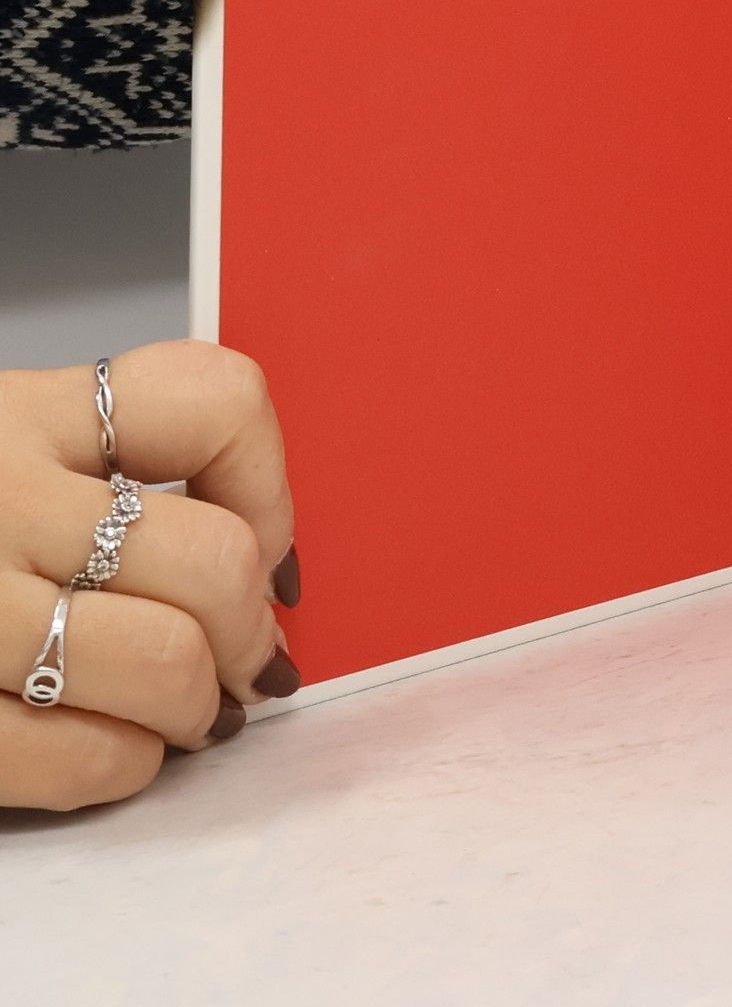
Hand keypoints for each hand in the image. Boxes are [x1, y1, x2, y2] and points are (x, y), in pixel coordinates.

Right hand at [0, 342, 299, 810]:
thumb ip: (100, 475)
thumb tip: (256, 567)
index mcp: (17, 415)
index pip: (210, 401)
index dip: (270, 485)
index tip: (269, 543)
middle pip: (210, 557)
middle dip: (248, 631)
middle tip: (243, 659)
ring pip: (163, 661)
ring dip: (196, 708)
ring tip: (186, 714)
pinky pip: (76, 755)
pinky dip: (123, 766)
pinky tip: (117, 753)